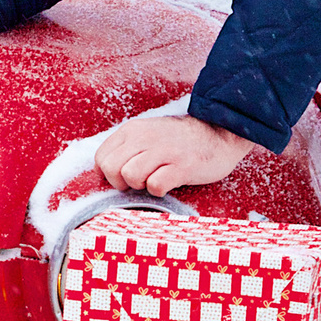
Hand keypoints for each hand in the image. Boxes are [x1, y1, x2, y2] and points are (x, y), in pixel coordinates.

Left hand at [93, 112, 258, 196]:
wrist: (219, 132)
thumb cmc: (180, 140)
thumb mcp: (148, 134)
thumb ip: (127, 148)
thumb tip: (103, 172)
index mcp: (133, 130)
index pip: (101, 157)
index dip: (108, 174)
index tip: (123, 177)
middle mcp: (145, 137)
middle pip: (111, 168)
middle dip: (121, 183)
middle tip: (138, 182)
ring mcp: (164, 151)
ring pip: (130, 176)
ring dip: (140, 186)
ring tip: (155, 180)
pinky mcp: (182, 166)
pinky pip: (155, 186)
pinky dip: (159, 191)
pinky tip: (170, 183)